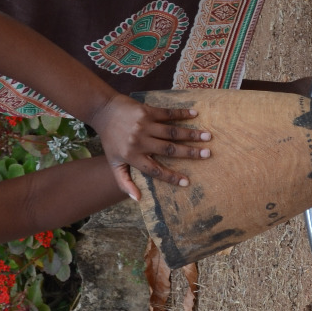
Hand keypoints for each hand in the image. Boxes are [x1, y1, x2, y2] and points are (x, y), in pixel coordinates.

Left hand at [88, 96, 210, 200]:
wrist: (103, 111)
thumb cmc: (110, 139)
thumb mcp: (114, 163)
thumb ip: (124, 182)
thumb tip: (138, 199)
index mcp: (133, 156)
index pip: (155, 170)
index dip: (171, 177)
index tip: (187, 182)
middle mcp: (140, 141)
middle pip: (169, 149)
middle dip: (190, 152)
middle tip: (207, 154)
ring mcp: (144, 125)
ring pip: (172, 131)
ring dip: (191, 133)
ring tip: (208, 136)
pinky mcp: (147, 111)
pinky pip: (167, 113)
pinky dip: (181, 114)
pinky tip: (195, 114)